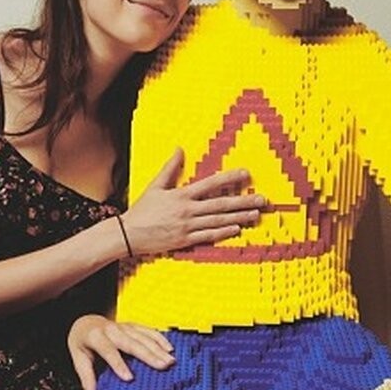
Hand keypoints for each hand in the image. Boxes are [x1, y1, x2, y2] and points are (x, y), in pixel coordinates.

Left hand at [67, 314, 175, 389]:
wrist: (85, 322)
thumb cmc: (82, 341)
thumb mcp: (79, 358)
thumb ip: (86, 378)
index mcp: (96, 337)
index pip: (109, 351)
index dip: (119, 364)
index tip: (129, 378)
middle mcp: (112, 330)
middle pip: (132, 343)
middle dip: (148, 355)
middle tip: (163, 366)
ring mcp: (124, 326)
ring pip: (143, 336)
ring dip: (158, 348)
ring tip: (170, 360)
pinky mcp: (132, 326)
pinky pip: (148, 330)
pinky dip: (160, 338)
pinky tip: (170, 348)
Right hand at [121, 149, 264, 255]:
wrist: (128, 234)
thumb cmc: (141, 210)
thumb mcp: (155, 186)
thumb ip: (170, 168)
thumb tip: (179, 149)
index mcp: (181, 195)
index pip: (211, 184)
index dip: (230, 178)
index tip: (246, 174)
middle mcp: (188, 210)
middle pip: (221, 204)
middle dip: (244, 201)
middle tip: (262, 199)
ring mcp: (188, 227)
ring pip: (219, 220)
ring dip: (239, 217)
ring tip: (255, 214)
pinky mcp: (185, 240)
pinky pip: (209, 236)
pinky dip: (223, 232)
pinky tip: (237, 229)